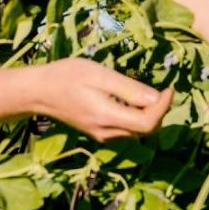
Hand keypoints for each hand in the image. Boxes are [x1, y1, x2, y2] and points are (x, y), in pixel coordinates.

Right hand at [35, 58, 172, 140]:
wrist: (38, 91)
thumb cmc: (67, 76)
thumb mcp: (100, 75)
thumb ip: (128, 89)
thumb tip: (157, 98)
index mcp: (107, 117)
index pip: (147, 123)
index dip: (164, 107)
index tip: (169, 87)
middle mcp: (106, 132)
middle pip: (145, 130)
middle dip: (160, 112)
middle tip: (164, 89)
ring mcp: (101, 134)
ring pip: (137, 132)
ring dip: (150, 115)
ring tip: (151, 93)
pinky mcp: (98, 132)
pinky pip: (126, 129)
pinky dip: (137, 117)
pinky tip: (134, 100)